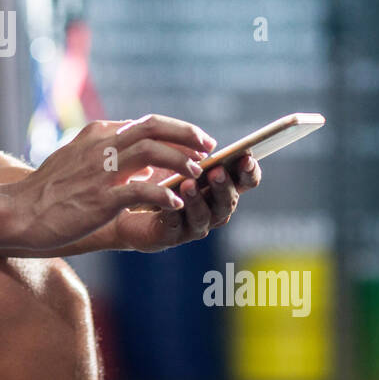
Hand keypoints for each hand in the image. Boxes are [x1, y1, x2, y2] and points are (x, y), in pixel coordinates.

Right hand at [0, 114, 216, 252]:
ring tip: (198, 174)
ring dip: (180, 162)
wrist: (17, 212)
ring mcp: (100, 171)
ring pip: (152, 154)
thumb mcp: (77, 162)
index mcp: (97, 135)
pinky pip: (141, 192)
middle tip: (209, 148)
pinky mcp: (100, 198)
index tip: (197, 141)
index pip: (146, 123)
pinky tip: (175, 203)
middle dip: (186, 136)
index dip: (177, 130)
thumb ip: (110, 158)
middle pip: (154, 128)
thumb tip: (146, 168)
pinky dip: (163, 195)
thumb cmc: (48, 192)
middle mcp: (101, 146)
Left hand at [109, 154, 260, 252]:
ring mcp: (193, 225)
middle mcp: (213, 209)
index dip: (250, 171)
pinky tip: (169, 202)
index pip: (246, 180)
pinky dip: (174, 213)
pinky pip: (175, 225)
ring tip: (188, 184)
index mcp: (221, 187)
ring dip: (198, 199)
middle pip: (228, 201)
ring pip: (204, 216)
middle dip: (223, 186)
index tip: (245, 157)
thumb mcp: (177, 158)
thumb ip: (193, 152)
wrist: (129, 201)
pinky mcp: (170, 235)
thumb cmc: (159, 176)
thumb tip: (206, 144)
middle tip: (216, 171)